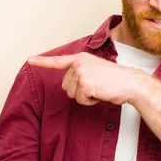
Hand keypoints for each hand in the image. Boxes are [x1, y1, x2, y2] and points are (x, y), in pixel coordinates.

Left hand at [27, 52, 147, 105]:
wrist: (131, 83)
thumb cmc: (116, 80)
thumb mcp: (96, 70)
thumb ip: (82, 72)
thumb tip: (71, 83)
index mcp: (81, 58)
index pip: (58, 61)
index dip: (42, 62)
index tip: (29, 60)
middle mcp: (79, 63)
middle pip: (66, 86)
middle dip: (79, 91)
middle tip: (97, 87)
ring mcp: (81, 73)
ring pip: (72, 94)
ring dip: (85, 97)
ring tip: (100, 89)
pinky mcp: (84, 84)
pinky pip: (80, 100)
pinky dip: (90, 101)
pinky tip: (101, 93)